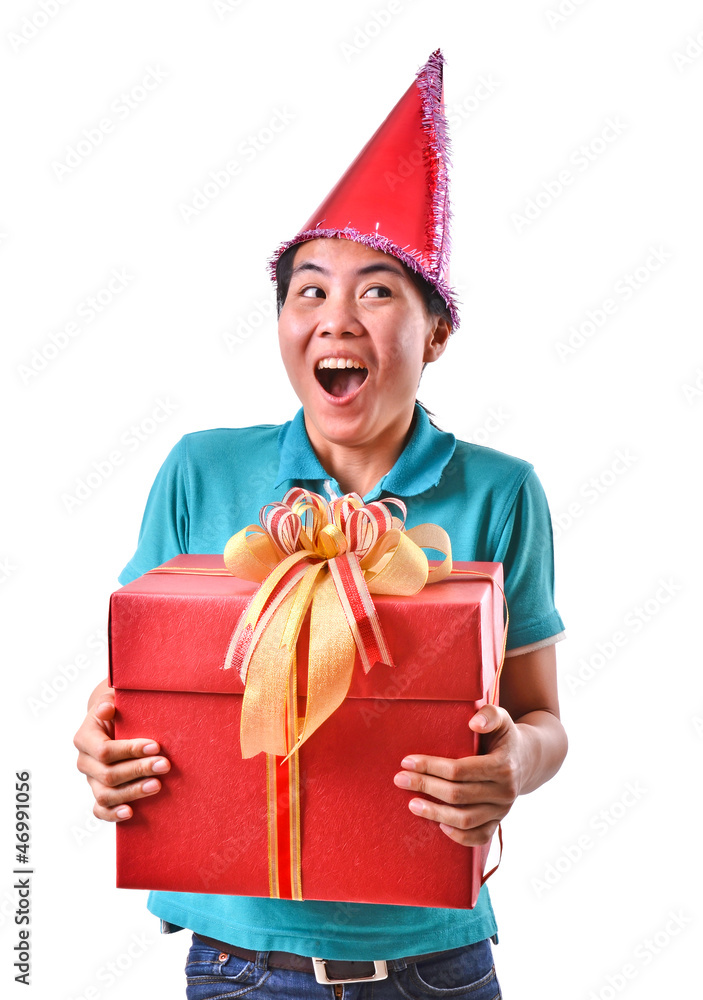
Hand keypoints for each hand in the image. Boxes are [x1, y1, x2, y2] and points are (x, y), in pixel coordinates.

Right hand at [73, 679, 170, 821]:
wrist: (113, 722)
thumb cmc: (118, 710)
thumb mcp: (112, 700)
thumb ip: (108, 703)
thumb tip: (107, 709)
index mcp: (84, 738)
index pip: (105, 751)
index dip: (130, 750)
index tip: (156, 746)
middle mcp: (84, 762)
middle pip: (109, 774)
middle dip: (139, 770)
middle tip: (165, 765)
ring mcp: (91, 780)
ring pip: (106, 795)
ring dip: (133, 792)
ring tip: (157, 786)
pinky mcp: (99, 794)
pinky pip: (101, 810)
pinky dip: (113, 814)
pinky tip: (131, 812)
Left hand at [393, 704, 522, 846]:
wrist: (529, 759)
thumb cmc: (505, 736)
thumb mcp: (502, 718)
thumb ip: (489, 715)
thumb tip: (473, 723)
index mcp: (502, 765)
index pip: (459, 770)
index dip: (431, 766)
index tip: (406, 761)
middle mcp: (504, 791)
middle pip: (458, 795)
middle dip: (425, 786)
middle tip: (399, 779)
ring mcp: (502, 810)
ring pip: (466, 820)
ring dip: (435, 813)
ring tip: (412, 804)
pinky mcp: (499, 822)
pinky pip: (479, 837)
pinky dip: (459, 836)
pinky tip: (439, 825)